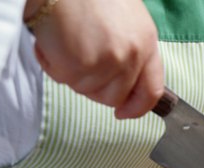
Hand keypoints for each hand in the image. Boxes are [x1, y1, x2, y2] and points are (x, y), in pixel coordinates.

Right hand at [25, 0, 162, 118]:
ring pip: (86, 90)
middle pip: (114, 97)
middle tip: (79, 58)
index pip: (152, 91)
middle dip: (95, 87)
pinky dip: (52, 63)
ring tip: (66, 40)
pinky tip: (53, 39)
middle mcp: (130, 56)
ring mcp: (106, 63)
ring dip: (71, 72)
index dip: (137, 108)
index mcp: (146, 43)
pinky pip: (62, 79)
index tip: (124, 113)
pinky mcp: (80, 66)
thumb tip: (125, 82)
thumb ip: (131, 50)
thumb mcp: (126, 18)